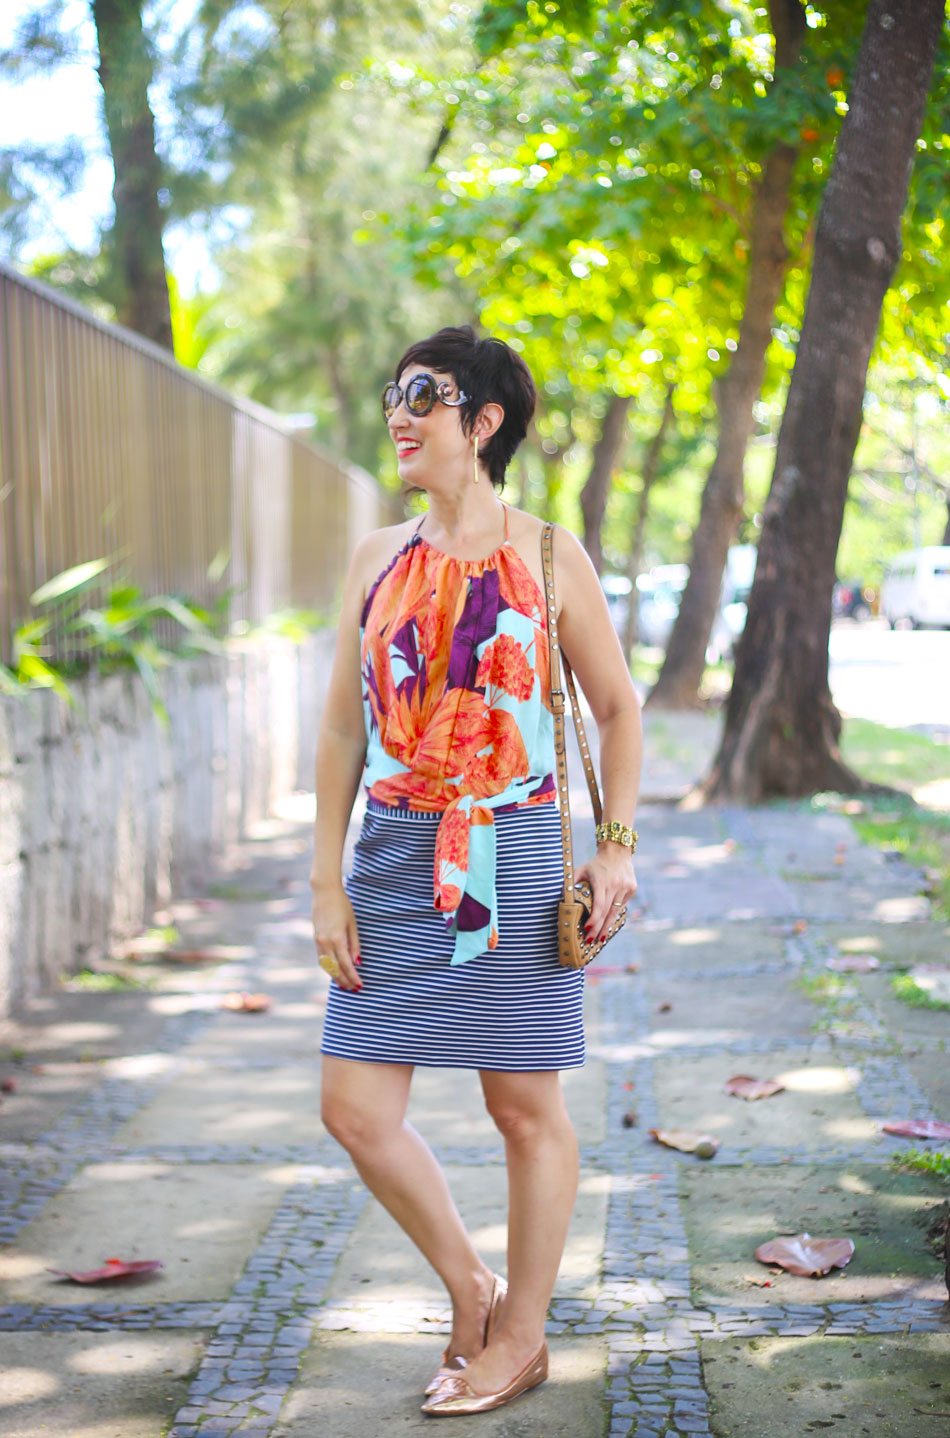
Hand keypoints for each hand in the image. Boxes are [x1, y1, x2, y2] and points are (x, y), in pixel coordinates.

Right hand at [310, 876, 361, 991]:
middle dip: (345, 981)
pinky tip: (334, 972)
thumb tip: (357, 962)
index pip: (345, 965)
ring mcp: (318, 941)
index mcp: (337, 939)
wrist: (324, 892)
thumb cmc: (342, 905)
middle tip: (354, 989)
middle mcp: (325, 943)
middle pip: (335, 969)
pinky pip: (321, 959)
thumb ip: (355, 944)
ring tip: (344, 985)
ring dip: (335, 977)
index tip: (359, 985)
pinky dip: (328, 968)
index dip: (353, 977)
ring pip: (326, 966)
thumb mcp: (352, 924)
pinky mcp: (315, 938)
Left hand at [575, 847, 637, 943]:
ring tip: (600, 938)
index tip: (587, 929)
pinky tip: (607, 922)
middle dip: (598, 928)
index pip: (598, 904)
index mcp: (601, 880)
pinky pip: (621, 905)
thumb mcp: (581, 869)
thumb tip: (561, 898)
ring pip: (615, 911)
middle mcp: (615, 884)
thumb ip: (571, 883)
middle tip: (591, 941)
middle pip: (606, 912)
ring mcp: (626, 887)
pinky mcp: (632, 888)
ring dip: (607, 926)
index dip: (593, 918)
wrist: (617, 851)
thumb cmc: (596, 864)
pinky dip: (614, 913)